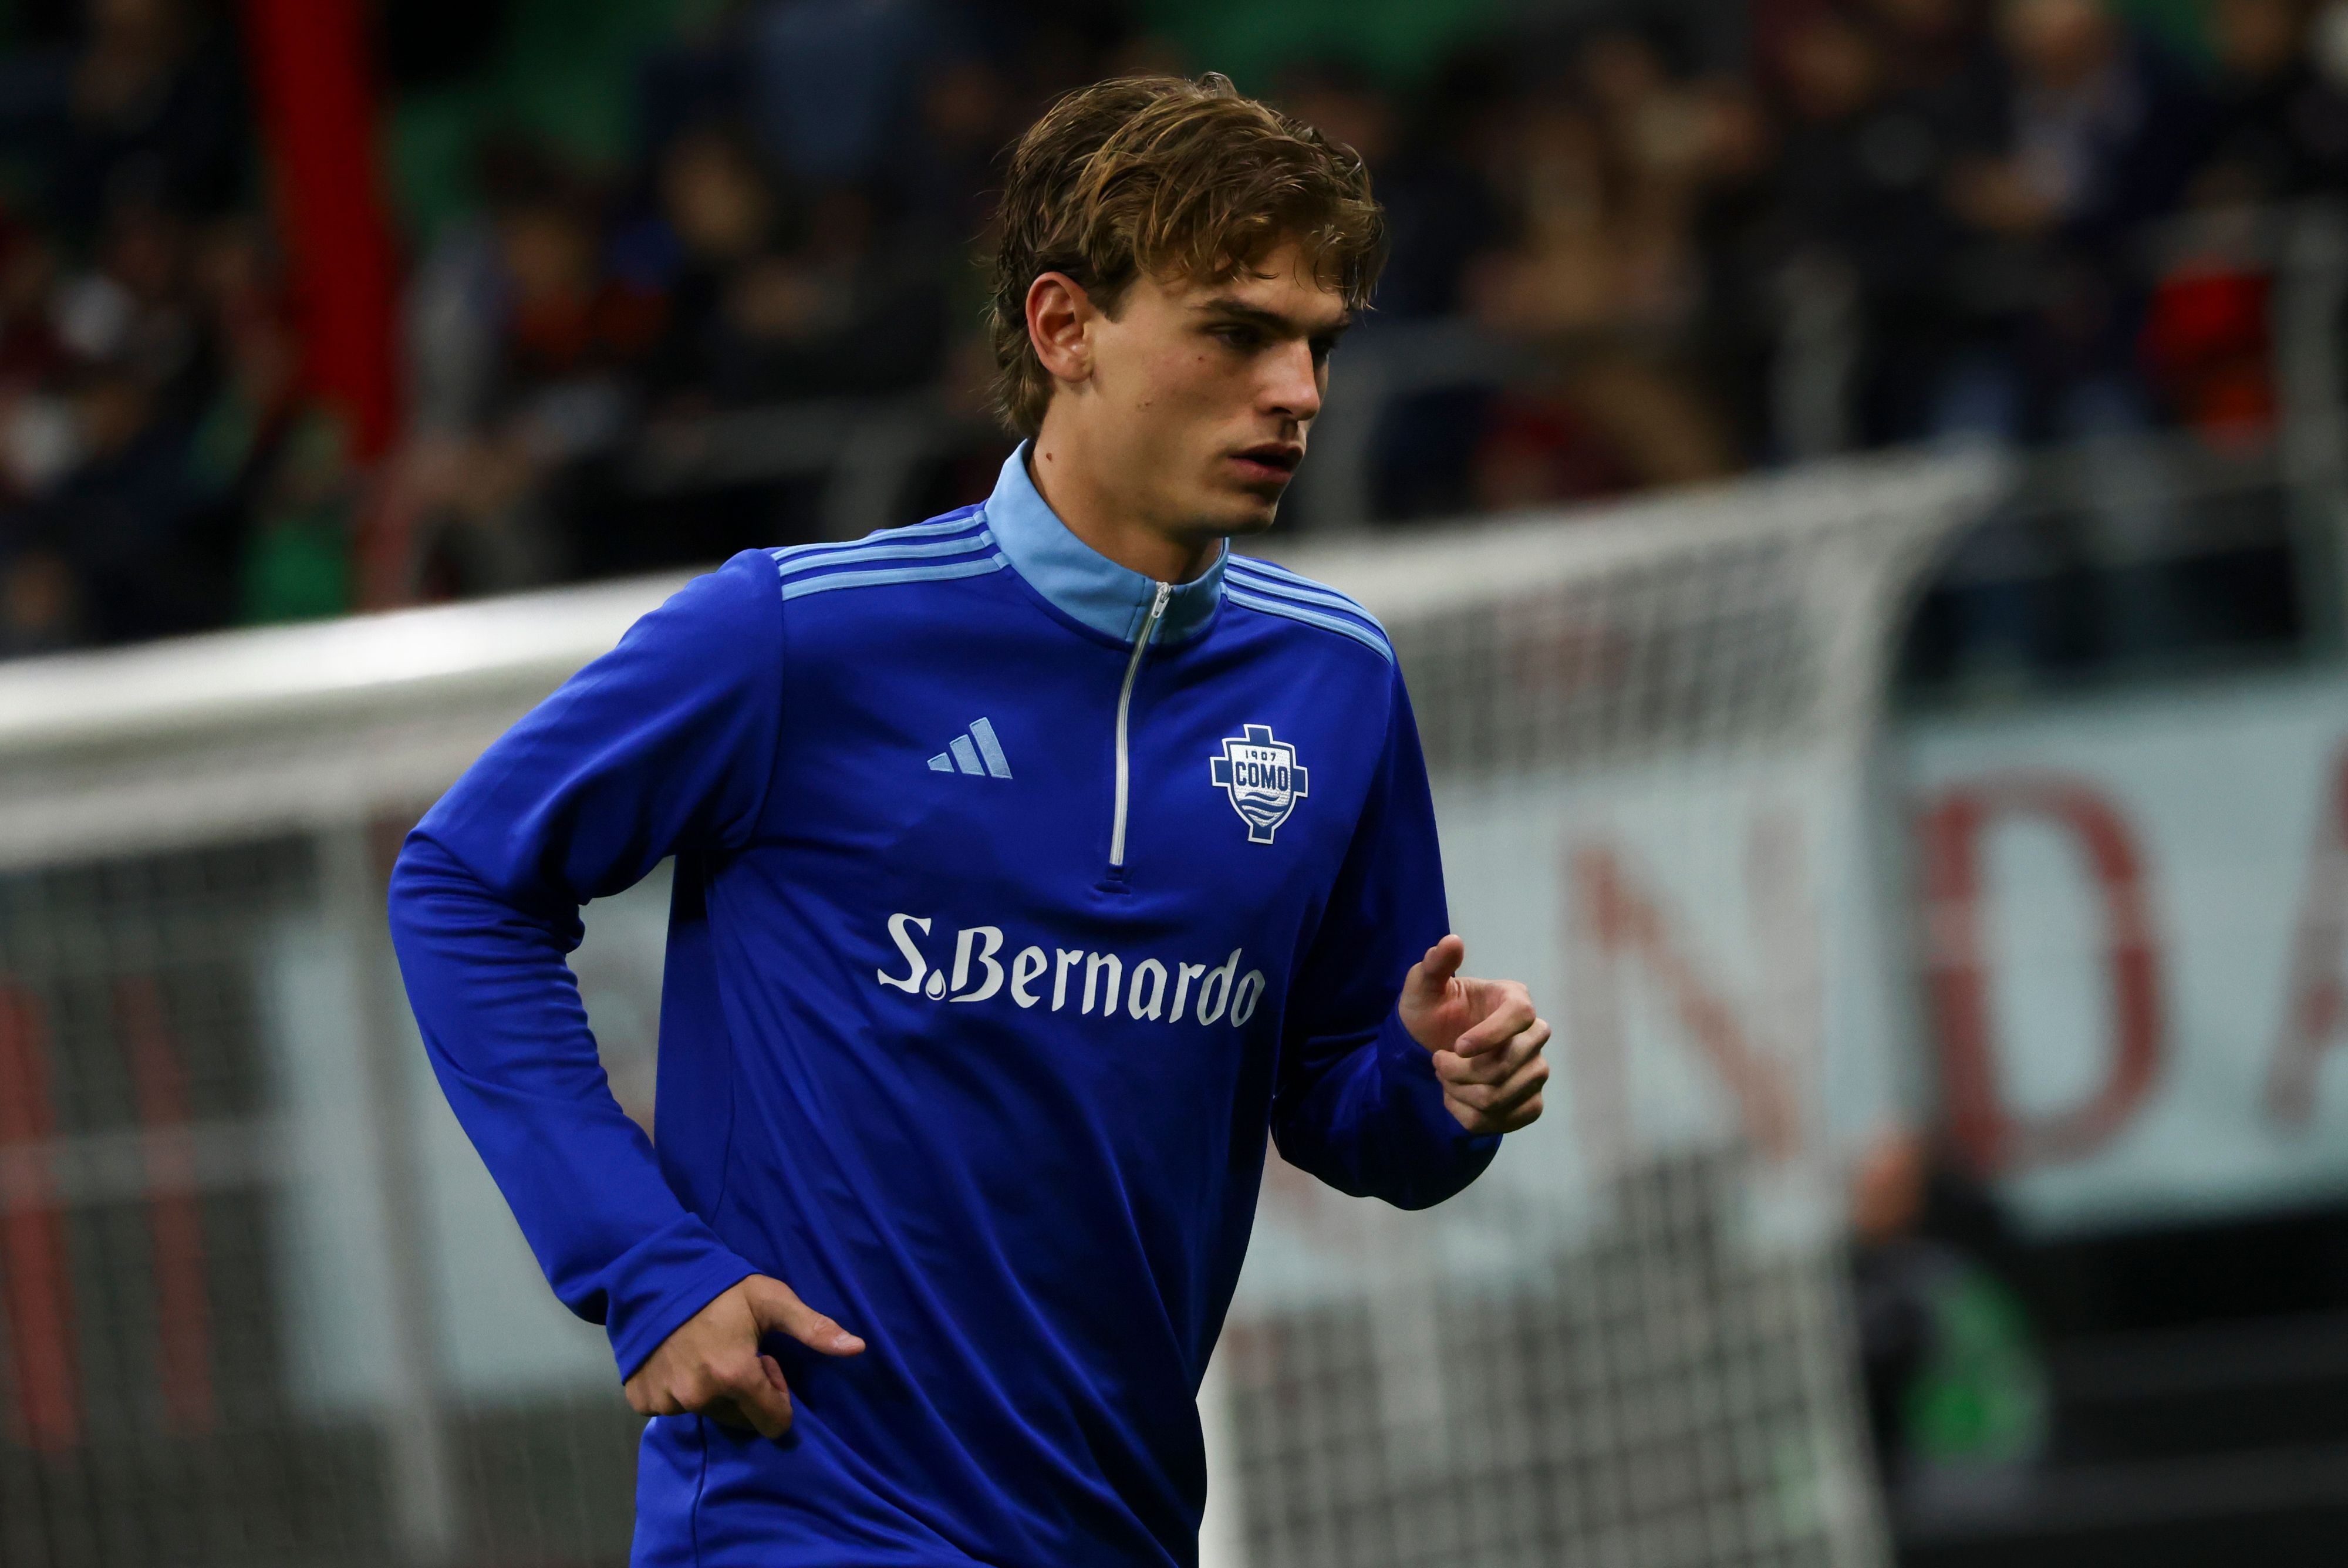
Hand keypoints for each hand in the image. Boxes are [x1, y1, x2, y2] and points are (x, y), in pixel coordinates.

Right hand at [623, 1275, 863, 1438]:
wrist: (653, 1275)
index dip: (776, 1393)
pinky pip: (671, 1408)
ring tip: (706, 1352)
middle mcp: (699, 1397)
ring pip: (706, 1414)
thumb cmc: (719, 1288)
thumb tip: (858, 1348)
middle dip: (746, 1393)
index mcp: (735, 1376)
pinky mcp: (642, 1400)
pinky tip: (678, 1358)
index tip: (765, 1362)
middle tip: (736, 1353)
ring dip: (713, 1392)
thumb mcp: (771, 1300)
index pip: (774, 1422)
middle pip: (740, 1420)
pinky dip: (679, 1390)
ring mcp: (667, 1402)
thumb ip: (813, 1328)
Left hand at [1398, 934, 1550, 1135]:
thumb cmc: (1431, 1012)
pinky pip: (1507, 1120)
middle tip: (1436, 1062)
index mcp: (1514, 1000)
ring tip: (1444, 1079)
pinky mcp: (1530, 1102)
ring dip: (1462, 1093)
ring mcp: (1536, 1070)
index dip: (1490, 1035)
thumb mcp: (1422, 987)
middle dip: (1463, 1071)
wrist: (1430, 1049)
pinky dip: (1472, 1117)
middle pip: (1511, 1064)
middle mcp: (1534, 1035)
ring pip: (1504, 1096)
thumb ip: (1435, 965)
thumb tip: (1451, 941)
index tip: (1456, 1046)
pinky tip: (1456, 1101)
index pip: (1520, 1016)